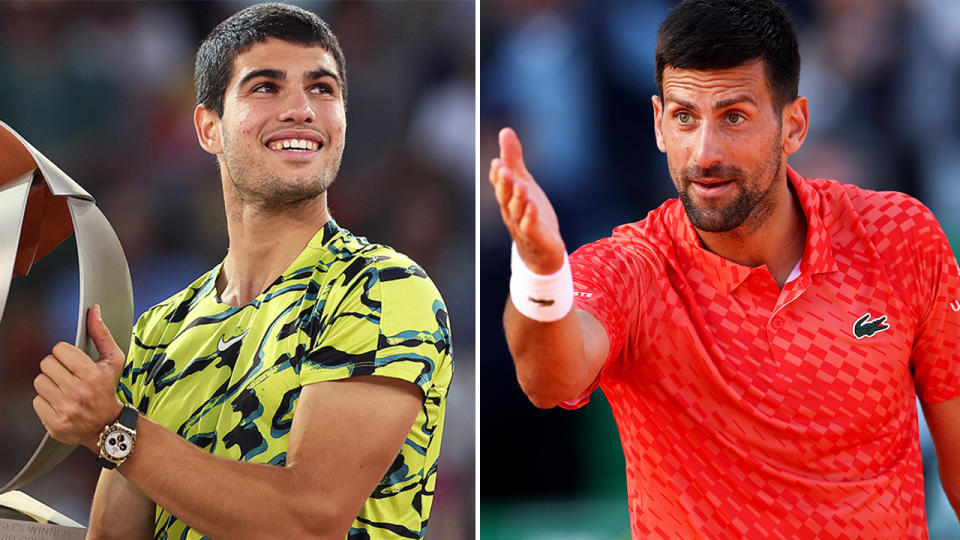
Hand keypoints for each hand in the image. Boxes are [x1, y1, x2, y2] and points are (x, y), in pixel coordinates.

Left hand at [33, 304, 124, 450]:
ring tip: (63, 388)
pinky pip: (36, 401)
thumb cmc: (108, 389)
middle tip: (67, 375)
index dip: (65, 354)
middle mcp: (78, 392)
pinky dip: (46, 401)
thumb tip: (94, 311)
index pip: (59, 350)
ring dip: (49, 384)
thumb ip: (102, 334)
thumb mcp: (112, 360)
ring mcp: (65, 408)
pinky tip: (59, 402)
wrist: (108, 424)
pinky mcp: (55, 422)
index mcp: (91, 374)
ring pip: (39, 382)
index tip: (73, 362)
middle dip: (55, 368)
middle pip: (46, 364)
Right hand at [489, 127, 565, 273]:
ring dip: (518, 198)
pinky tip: (533, 205)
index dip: (498, 174)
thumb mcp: (524, 182)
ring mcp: (522, 224)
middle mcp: (511, 211)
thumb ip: (514, 159)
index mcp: (507, 198)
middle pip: (505, 196)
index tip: (498, 161)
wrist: (541, 251)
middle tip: (502, 168)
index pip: (500, 184)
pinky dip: (530, 216)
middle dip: (503, 183)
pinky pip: (531, 225)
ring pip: (517, 210)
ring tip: (521, 184)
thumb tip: (505, 130)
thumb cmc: (529, 214)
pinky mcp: (536, 236)